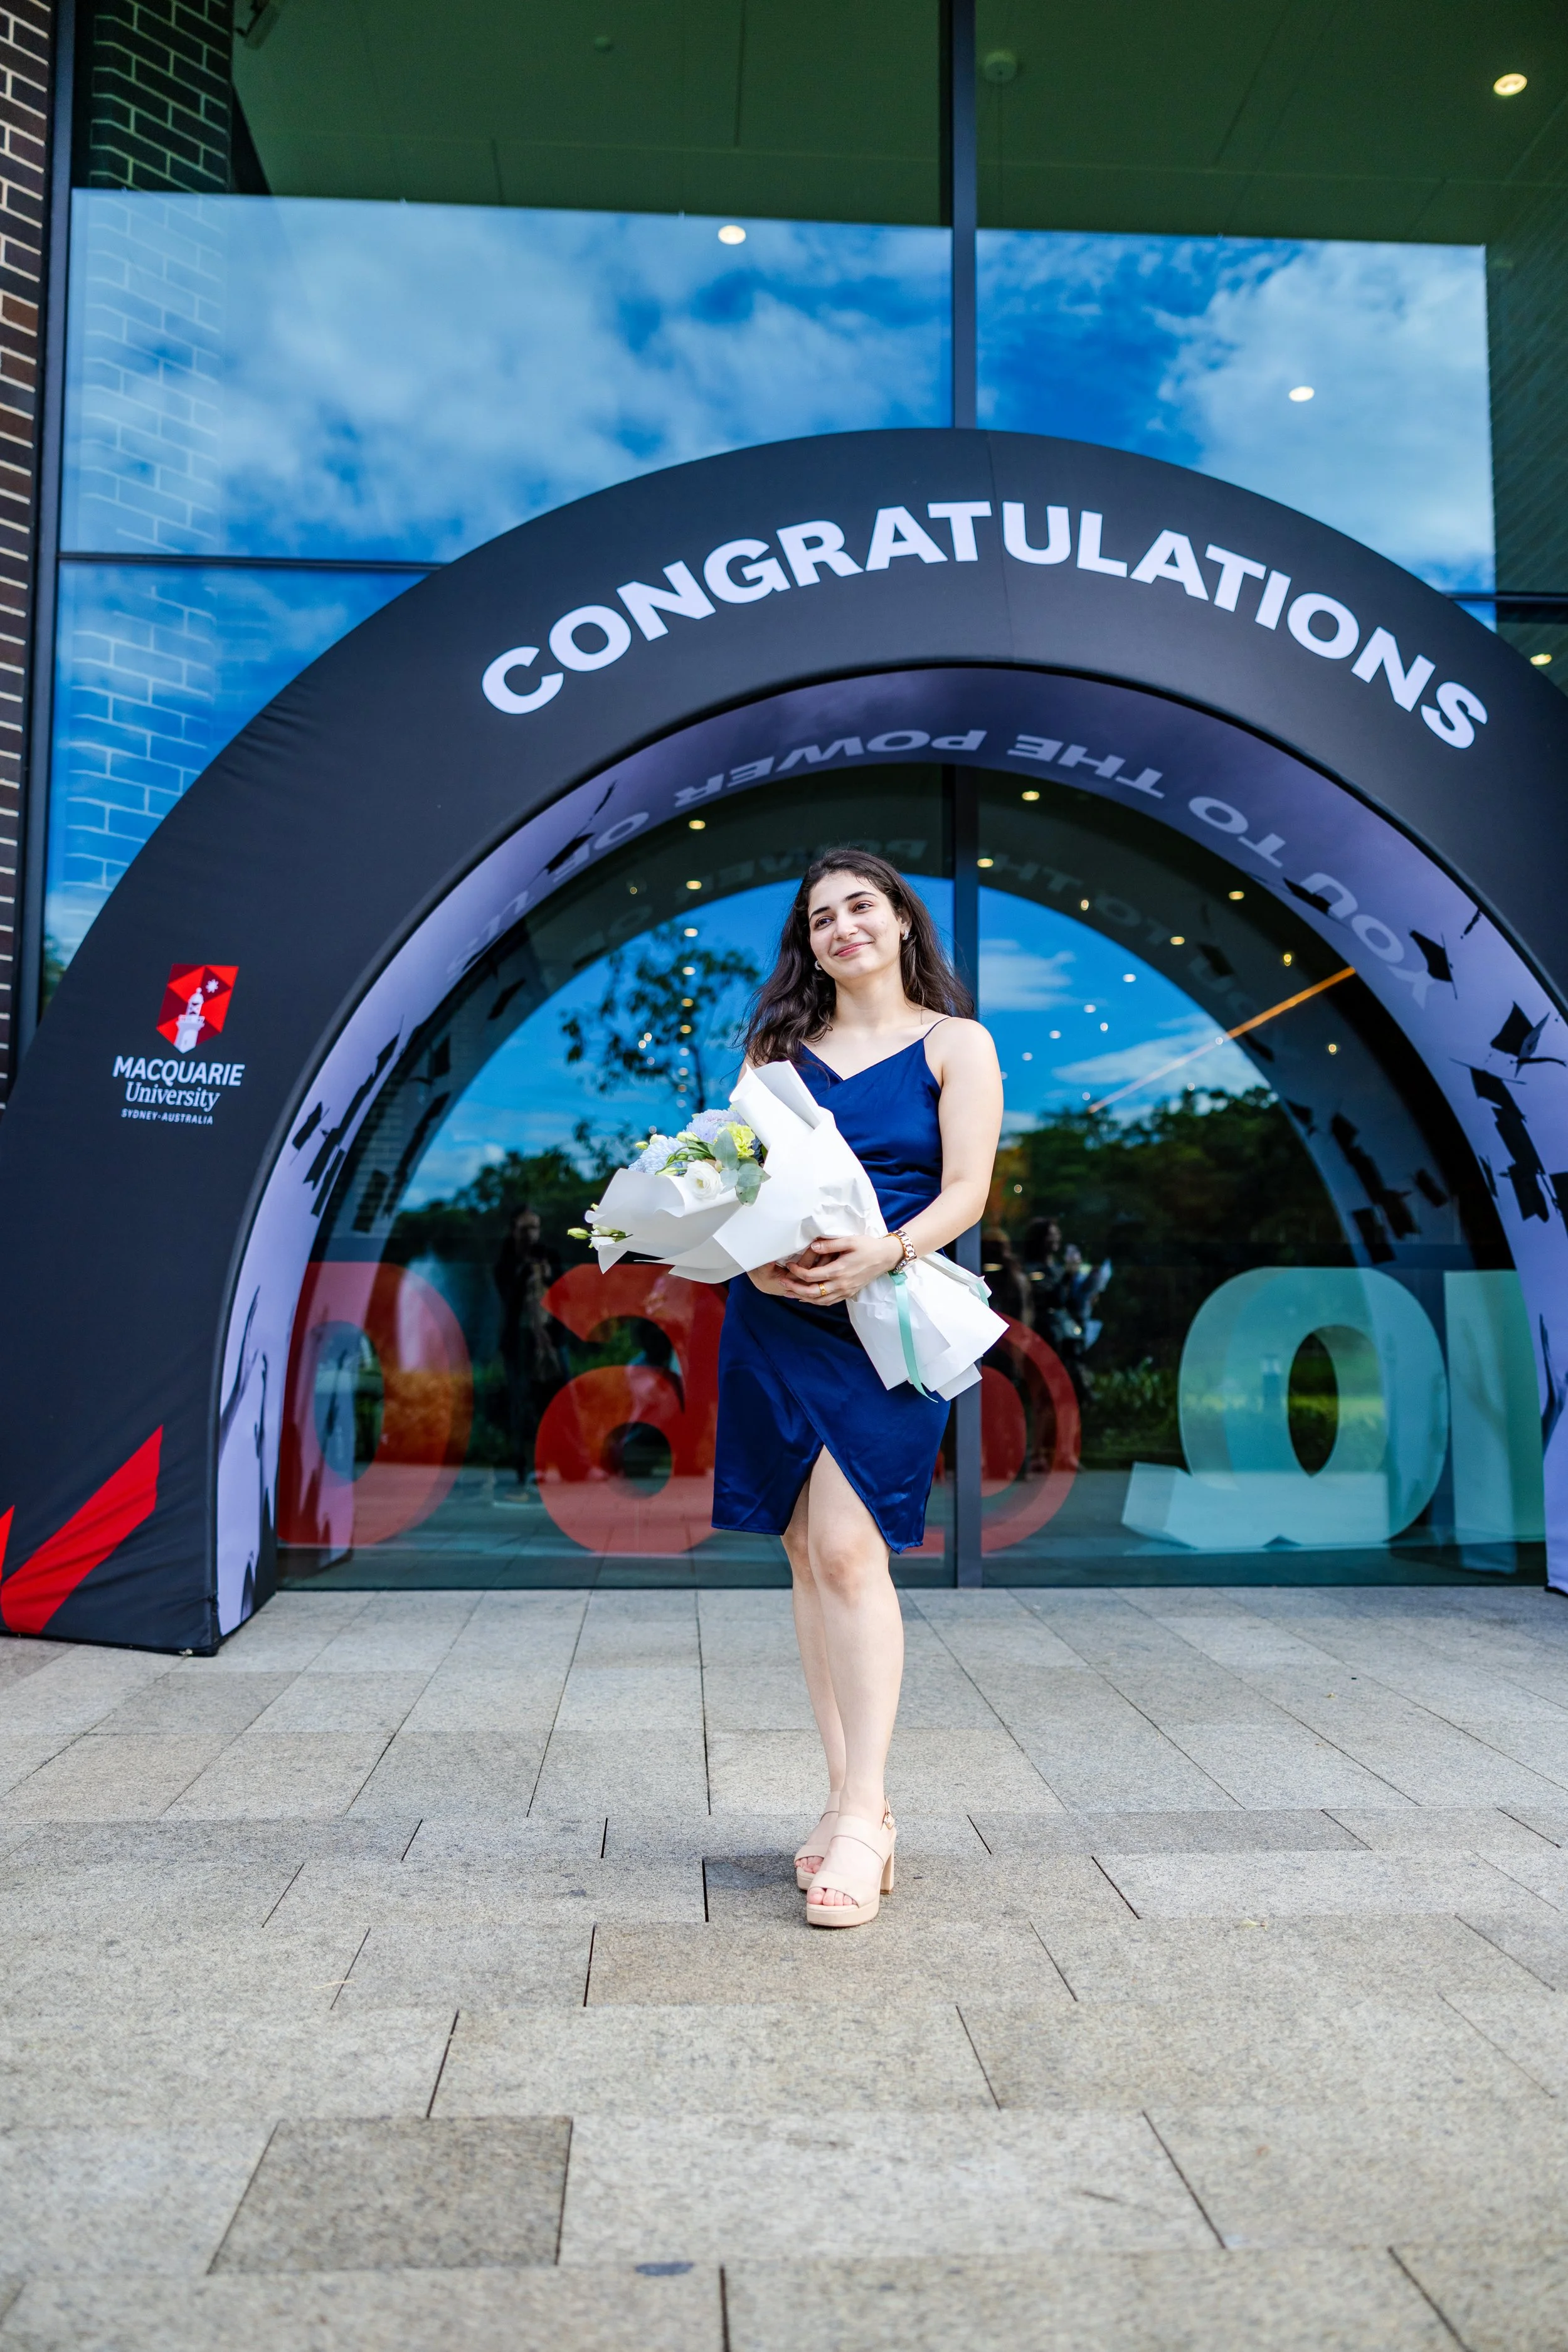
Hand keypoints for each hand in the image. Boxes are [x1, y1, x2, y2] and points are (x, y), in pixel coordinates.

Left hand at [775, 1232, 903, 1305]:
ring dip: (803, 1297)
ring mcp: (845, 1291)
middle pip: (811, 1292)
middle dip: (794, 1288)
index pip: (811, 1276)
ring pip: (819, 1300)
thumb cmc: (868, 1246)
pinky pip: (829, 1302)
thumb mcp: (850, 1241)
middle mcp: (840, 1284)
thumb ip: (830, 1245)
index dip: (797, 1272)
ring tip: (789, 1293)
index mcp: (839, 1271)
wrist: (885, 1257)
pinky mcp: (848, 1293)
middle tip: (782, 1283)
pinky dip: (816, 1301)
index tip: (789, 1265)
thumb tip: (812, 1247)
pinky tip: (807, 1298)